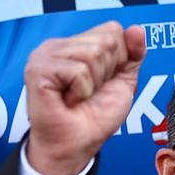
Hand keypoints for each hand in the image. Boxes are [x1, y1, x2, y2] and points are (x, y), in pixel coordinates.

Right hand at [25, 22, 146, 174]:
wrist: (77, 145)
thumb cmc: (95, 115)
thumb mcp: (124, 80)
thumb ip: (134, 53)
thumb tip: (137, 29)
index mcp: (75, 43)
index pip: (112, 30)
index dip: (119, 59)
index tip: (104, 80)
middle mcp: (57, 45)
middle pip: (106, 40)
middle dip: (107, 71)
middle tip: (89, 91)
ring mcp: (44, 56)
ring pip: (93, 53)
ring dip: (94, 83)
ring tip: (79, 96)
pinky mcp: (38, 70)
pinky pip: (79, 70)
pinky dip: (82, 90)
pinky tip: (69, 100)